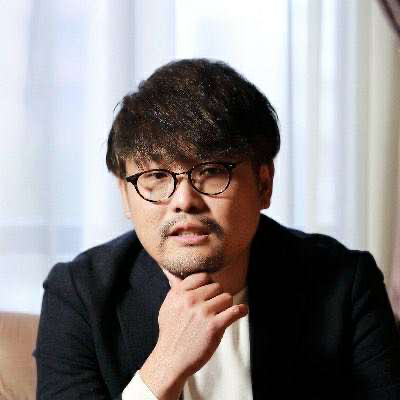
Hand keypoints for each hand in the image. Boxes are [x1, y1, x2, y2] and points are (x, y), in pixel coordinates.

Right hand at [139, 272, 247, 399]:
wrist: (171, 359)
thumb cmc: (170, 333)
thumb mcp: (167, 306)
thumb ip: (176, 290)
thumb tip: (175, 273)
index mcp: (179, 293)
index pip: (203, 276)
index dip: (209, 284)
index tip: (210, 293)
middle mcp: (191, 300)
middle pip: (217, 286)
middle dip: (218, 296)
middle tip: (215, 307)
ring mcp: (203, 312)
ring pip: (227, 297)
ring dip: (227, 305)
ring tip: (222, 314)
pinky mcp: (214, 326)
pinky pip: (235, 310)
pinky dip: (241, 310)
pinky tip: (242, 311)